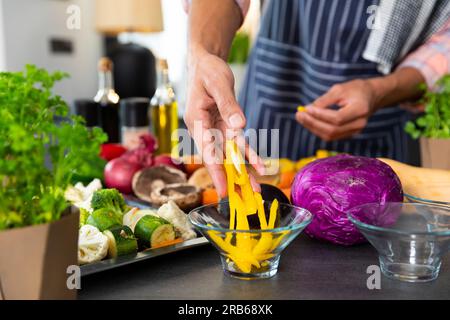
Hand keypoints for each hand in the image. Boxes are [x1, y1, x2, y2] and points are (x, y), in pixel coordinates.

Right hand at [184, 48, 263, 196]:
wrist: (206, 63)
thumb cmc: (208, 71)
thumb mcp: (218, 84)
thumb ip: (228, 105)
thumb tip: (239, 125)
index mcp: (197, 121)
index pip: (207, 151)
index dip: (215, 172)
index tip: (222, 190)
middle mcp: (205, 129)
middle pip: (218, 158)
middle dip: (231, 178)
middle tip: (244, 198)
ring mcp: (216, 130)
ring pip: (229, 155)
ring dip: (242, 171)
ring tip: (256, 188)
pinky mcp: (226, 126)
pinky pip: (238, 143)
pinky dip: (249, 154)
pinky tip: (259, 166)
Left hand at [296, 79, 378, 140]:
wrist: (371, 96)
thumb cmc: (355, 90)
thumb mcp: (339, 89)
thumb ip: (324, 100)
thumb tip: (307, 109)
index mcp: (360, 110)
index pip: (337, 118)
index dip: (320, 115)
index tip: (306, 108)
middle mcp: (359, 124)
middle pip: (332, 130)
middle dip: (313, 123)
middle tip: (299, 114)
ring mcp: (354, 132)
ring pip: (330, 135)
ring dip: (312, 127)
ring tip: (300, 117)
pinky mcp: (348, 134)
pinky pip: (331, 136)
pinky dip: (318, 130)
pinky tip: (308, 121)